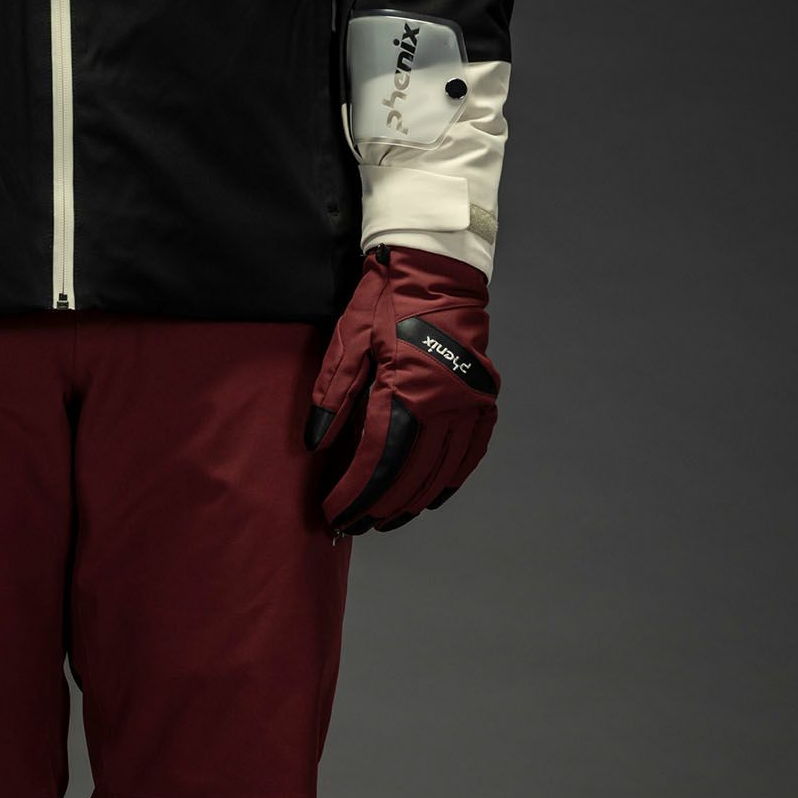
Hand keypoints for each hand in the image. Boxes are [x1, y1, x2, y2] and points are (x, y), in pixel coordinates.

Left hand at [305, 246, 499, 536]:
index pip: (375, 461)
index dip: (353, 494)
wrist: (436, 271)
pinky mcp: (482, 402)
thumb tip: (315, 444)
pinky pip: (468, 455)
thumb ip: (332, 396)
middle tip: (354, 526)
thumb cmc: (386, 303)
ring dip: (410, 502)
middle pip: (407, 475)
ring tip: (385, 521)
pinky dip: (448, 482)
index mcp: (404, 390)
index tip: (334, 514)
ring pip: (439, 472)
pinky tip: (429, 500)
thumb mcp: (348, 342)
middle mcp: (442, 404)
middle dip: (377, 507)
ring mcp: (468, 405)